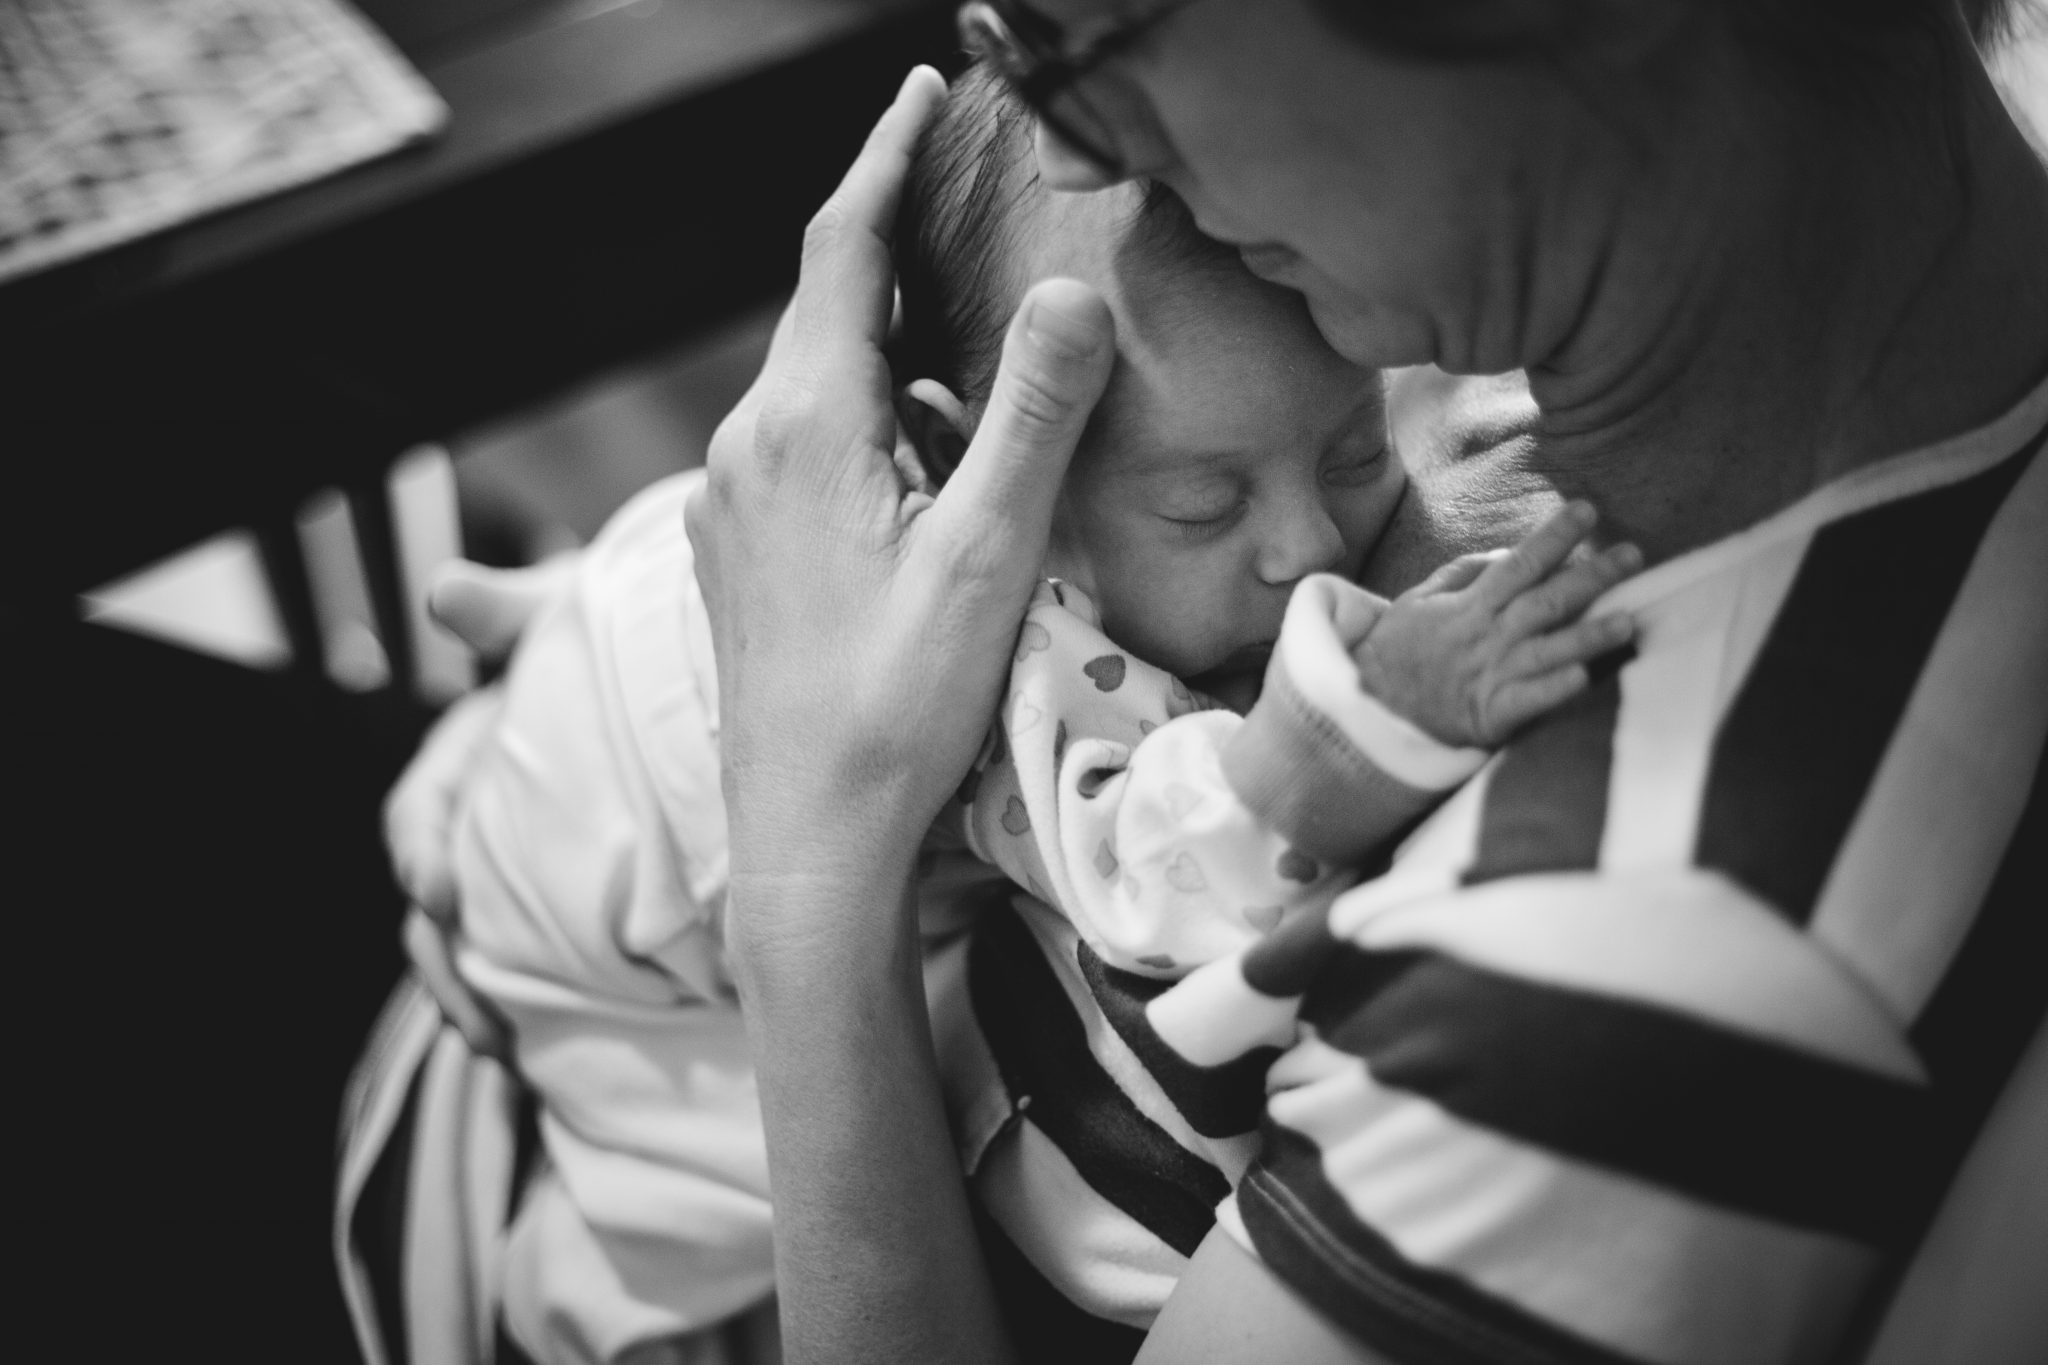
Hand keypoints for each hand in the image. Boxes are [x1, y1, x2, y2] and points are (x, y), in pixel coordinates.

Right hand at [382, 557, 572, 1056]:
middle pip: (435, 905)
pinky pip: (534, 969)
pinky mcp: (564, 910)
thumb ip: (512, 612)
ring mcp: (519, 871)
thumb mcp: (565, 614)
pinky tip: (545, 1056)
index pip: (423, 808)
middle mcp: (484, 821)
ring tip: (501, 1052)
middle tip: (472, 1014)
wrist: (673, 668)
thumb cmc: (609, 636)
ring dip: (475, 1004)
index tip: (436, 887)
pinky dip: (531, 1011)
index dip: (420, 847)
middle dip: (444, 963)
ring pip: (473, 950)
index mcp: (470, 756)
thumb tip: (447, 591)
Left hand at [685, 67, 1116, 908]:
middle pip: (826, 310)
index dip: (884, 158)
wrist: (807, 840)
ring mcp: (728, 502)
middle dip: (895, 253)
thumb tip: (1067, 287)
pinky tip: (921, 465)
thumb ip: (1030, 416)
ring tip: (970, 358)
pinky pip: (799, 445)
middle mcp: (744, 447)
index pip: (839, 248)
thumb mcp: (986, 557)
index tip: (923, 92)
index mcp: (802, 426)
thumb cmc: (898, 708)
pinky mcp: (736, 550)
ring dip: (886, 352)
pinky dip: (861, 418)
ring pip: (815, 384)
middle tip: (969, 209)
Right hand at [1350, 501, 1640, 746]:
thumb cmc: (1398, 651)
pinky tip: (1585, 678)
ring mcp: (1491, 675)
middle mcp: (1487, 636)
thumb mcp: (1419, 600)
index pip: (1520, 562)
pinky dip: (1555, 690)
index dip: (1554, 535)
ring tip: (1628, 620)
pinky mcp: (1492, 715)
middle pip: (1547, 600)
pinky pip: (1529, 701)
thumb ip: (1463, 573)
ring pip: (1548, 650)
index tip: (1586, 510)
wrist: (1370, 709)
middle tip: (1632, 556)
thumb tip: (1506, 554)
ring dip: (1589, 635)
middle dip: (1592, 576)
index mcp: (1472, 605)